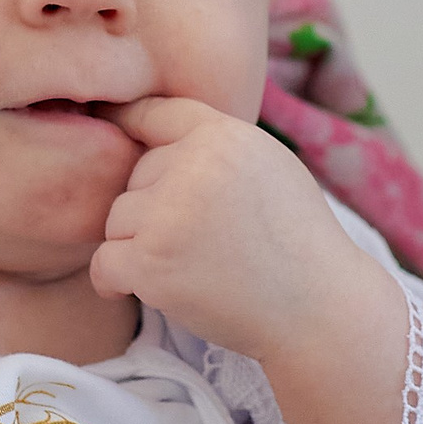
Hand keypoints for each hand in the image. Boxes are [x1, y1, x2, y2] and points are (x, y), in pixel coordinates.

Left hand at [91, 96, 370, 364]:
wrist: (318, 309)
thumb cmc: (298, 243)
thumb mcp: (270, 167)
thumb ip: (218, 147)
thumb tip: (157, 130)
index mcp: (223, 135)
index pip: (155, 113)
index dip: (130, 126)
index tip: (112, 133)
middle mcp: (193, 165)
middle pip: (134, 176)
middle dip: (152, 208)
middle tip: (198, 243)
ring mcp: (168, 214)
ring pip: (117, 220)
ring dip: (137, 246)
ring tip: (189, 267)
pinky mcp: (150, 262)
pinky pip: (104, 263)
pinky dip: (114, 280)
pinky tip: (140, 288)